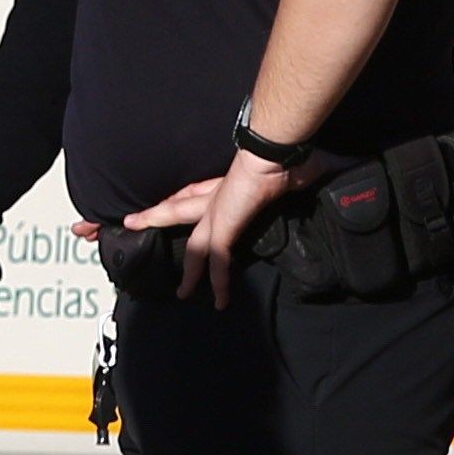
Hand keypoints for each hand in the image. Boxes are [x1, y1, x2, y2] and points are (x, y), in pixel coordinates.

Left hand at [132, 149, 308, 302]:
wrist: (274, 152)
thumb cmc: (285, 155)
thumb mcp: (291, 170)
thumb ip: (298, 175)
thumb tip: (322, 170)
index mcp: (227, 183)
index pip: (195, 191)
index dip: (180, 199)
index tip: (168, 205)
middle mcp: (215, 197)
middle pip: (176, 209)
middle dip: (154, 217)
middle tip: (131, 224)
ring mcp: (215, 214)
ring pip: (193, 245)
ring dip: (188, 269)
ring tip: (182, 292)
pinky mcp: (222, 229)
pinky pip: (216, 262)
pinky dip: (217, 283)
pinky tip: (218, 301)